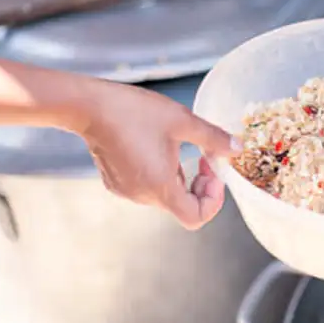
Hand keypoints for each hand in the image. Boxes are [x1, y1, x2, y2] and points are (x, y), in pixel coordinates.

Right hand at [78, 84, 240, 229]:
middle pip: (183, 206)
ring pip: (166, 196)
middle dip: (201, 184)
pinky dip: (162, 174)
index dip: (213, 200)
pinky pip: (148, 187)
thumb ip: (213, 139)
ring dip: (182, 178)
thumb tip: (236, 149)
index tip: (213, 173)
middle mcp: (142, 196)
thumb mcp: (182, 121)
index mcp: (160, 187)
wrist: (87, 105)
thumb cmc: (132, 112)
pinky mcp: (116, 182)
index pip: (195, 217)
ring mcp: (127, 191)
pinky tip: (158, 147)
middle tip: (205, 157)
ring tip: (179, 147)